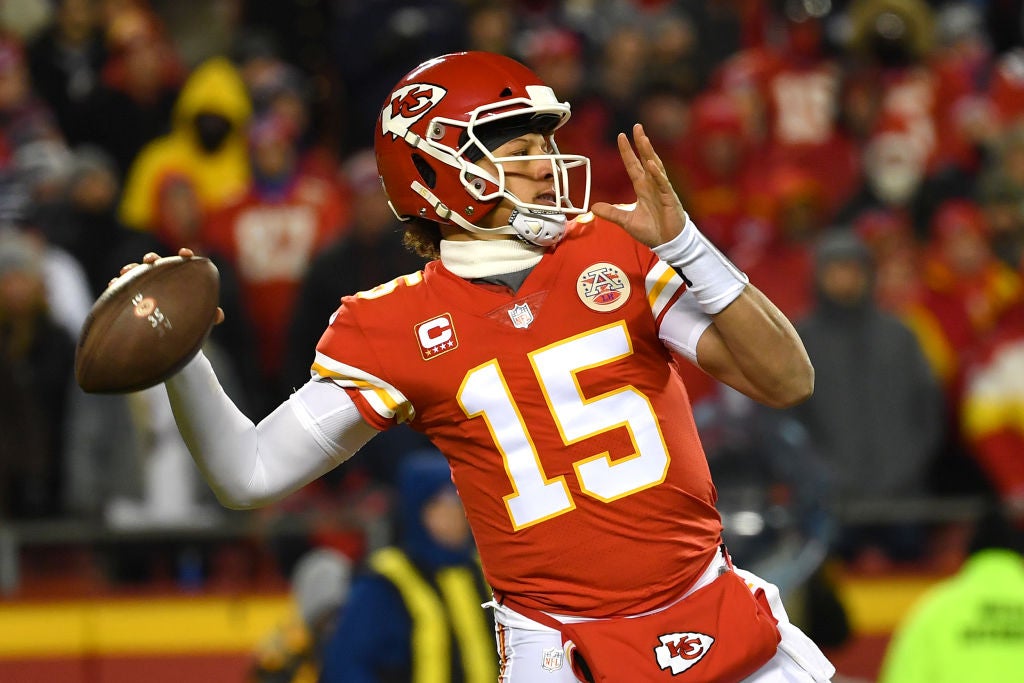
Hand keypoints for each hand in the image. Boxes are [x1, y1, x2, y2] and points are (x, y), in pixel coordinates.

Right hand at [111, 247, 224, 324]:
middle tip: (150, 260)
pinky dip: (117, 284)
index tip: (185, 254)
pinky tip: (113, 285)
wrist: (169, 338)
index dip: (185, 256)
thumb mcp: (198, 319)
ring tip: (126, 271)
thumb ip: (209, 315)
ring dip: (132, 268)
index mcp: (180, 280)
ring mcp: (145, 286)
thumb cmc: (187, 323)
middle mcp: (162, 279)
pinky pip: (123, 287)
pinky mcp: (132, 296)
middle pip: (157, 264)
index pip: (183, 263)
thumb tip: (219, 315)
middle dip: (152, 258)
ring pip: (137, 273)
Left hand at [590, 123, 686, 247]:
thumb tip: (593, 207)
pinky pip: (663, 184)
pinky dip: (657, 174)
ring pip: (656, 167)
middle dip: (641, 143)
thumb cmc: (652, 230)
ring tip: (643, 139)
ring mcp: (662, 190)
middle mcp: (652, 185)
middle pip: (646, 159)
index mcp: (643, 188)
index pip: (633, 165)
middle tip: (636, 127)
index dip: (627, 151)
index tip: (621, 136)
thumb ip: (611, 212)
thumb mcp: (626, 221)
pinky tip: (651, 164)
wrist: (667, 243)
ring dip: (649, 153)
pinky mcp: (670, 199)